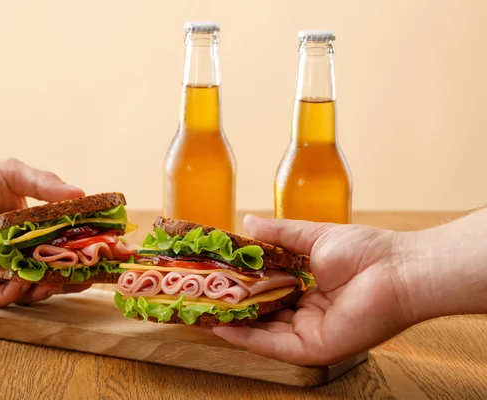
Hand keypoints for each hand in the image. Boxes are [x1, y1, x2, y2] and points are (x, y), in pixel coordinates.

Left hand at [0, 153, 90, 306]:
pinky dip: (12, 295)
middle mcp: (15, 252)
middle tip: (83, 278)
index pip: (62, 248)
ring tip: (52, 283)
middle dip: (68, 279)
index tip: (103, 257)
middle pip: (48, 273)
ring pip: (25, 290)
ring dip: (42, 290)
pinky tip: (21, 285)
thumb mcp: (16, 175)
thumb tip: (82, 195)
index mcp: (30, 231)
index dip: (83, 255)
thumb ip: (47, 185)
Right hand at [211, 214, 415, 365]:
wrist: (398, 269)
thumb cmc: (364, 250)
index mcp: (308, 289)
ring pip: (261, 331)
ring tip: (199, 311)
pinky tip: (221, 328)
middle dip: (230, 306)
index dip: (239, 285)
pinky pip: (272, 345)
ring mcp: (308, 332)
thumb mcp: (312, 237)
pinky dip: (245, 338)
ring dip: (231, 323)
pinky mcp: (313, 347)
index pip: (266, 291)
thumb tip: (247, 221)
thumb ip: (279, 234)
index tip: (213, 277)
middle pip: (260, 313)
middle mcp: (306, 313)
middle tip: (199, 296)